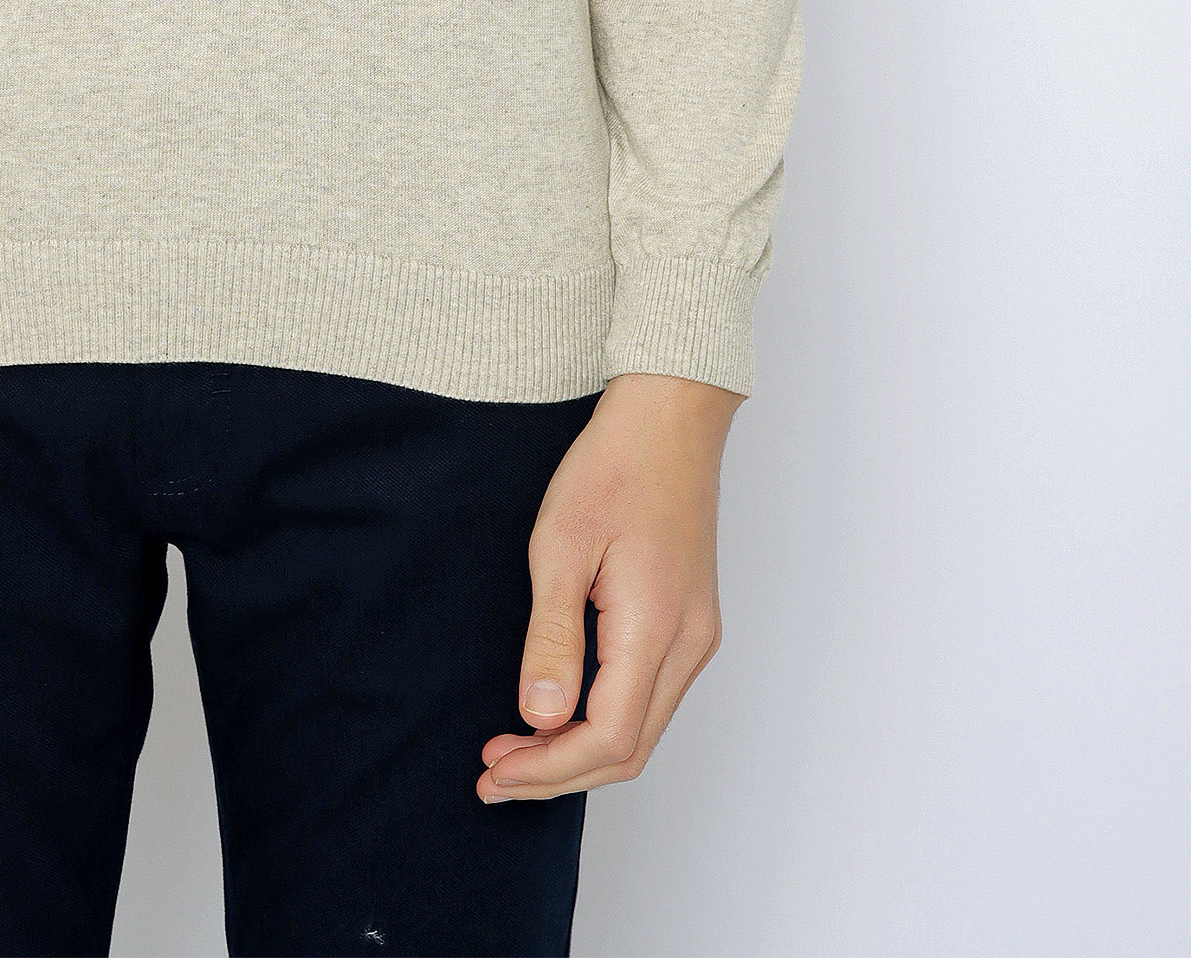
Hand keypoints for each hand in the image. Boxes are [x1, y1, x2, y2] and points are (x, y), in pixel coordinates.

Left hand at [477, 371, 740, 801]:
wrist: (669, 417)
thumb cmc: (613, 466)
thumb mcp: (561, 545)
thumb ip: (551, 636)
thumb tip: (539, 717)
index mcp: (657, 627)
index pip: (606, 737)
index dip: (547, 769)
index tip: (493, 772)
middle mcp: (690, 644)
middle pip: (628, 749)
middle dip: (558, 773)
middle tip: (493, 773)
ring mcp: (697, 635)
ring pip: (642, 729)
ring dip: (579, 751)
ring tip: (515, 749)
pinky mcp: (691, 622)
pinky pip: (650, 698)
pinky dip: (603, 721)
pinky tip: (560, 711)